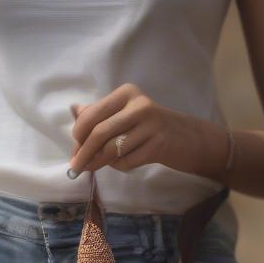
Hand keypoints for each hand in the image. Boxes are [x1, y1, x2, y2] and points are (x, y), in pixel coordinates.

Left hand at [67, 83, 229, 179]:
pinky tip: (123, 164)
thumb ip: (100, 113)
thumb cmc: (151, 127)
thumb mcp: (126, 114)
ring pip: (112, 149)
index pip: (91, 115)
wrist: (189, 139)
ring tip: (96, 167)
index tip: (75, 151)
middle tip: (75, 169)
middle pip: (99, 133)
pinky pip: (128, 161)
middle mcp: (139, 105)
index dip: (78, 136)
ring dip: (100, 162)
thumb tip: (74, 110)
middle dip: (84, 154)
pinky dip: (120, 166)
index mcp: (126, 93)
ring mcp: (151, 124)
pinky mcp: (159, 144)